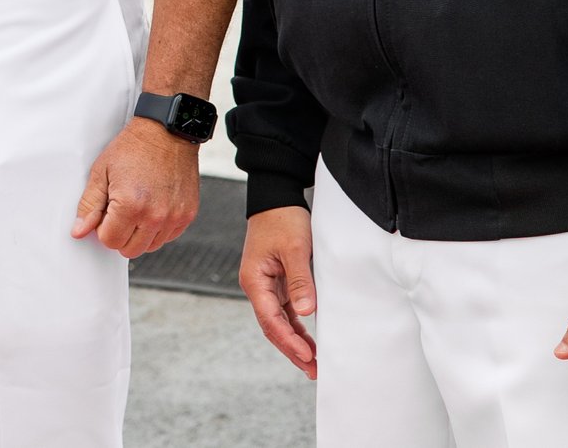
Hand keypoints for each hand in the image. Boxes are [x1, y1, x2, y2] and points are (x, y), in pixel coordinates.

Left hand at [72, 116, 200, 258]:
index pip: (109, 241)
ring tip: (137, 206)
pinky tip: (152, 207)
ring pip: (150, 246)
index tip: (105, 212)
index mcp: (130, 206)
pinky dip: (157, 229)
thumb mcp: (101, 172)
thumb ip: (89, 205)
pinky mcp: (187, 215)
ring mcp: (174, 217)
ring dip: (139, 233)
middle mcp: (155, 216)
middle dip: (119, 234)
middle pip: (130, 250)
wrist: (166, 133)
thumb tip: (79, 231)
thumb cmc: (133, 148)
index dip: (102, 228)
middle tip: (119, 210)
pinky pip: (168, 237)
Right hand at [240, 206, 318, 377]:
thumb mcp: (294, 249)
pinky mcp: (277, 283)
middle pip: (272, 327)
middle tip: (313, 370)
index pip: (270, 319)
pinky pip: (285, 312)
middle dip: (291, 350)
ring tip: (313, 363)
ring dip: (294, 342)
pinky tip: (309, 341)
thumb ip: (300, 281)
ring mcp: (266, 286)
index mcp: (254, 280)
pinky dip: (296, 328)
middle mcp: (257, 287)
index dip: (289, 340)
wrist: (276, 197)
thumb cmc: (282, 219)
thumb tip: (306, 314)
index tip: (307, 356)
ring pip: (279, 322)